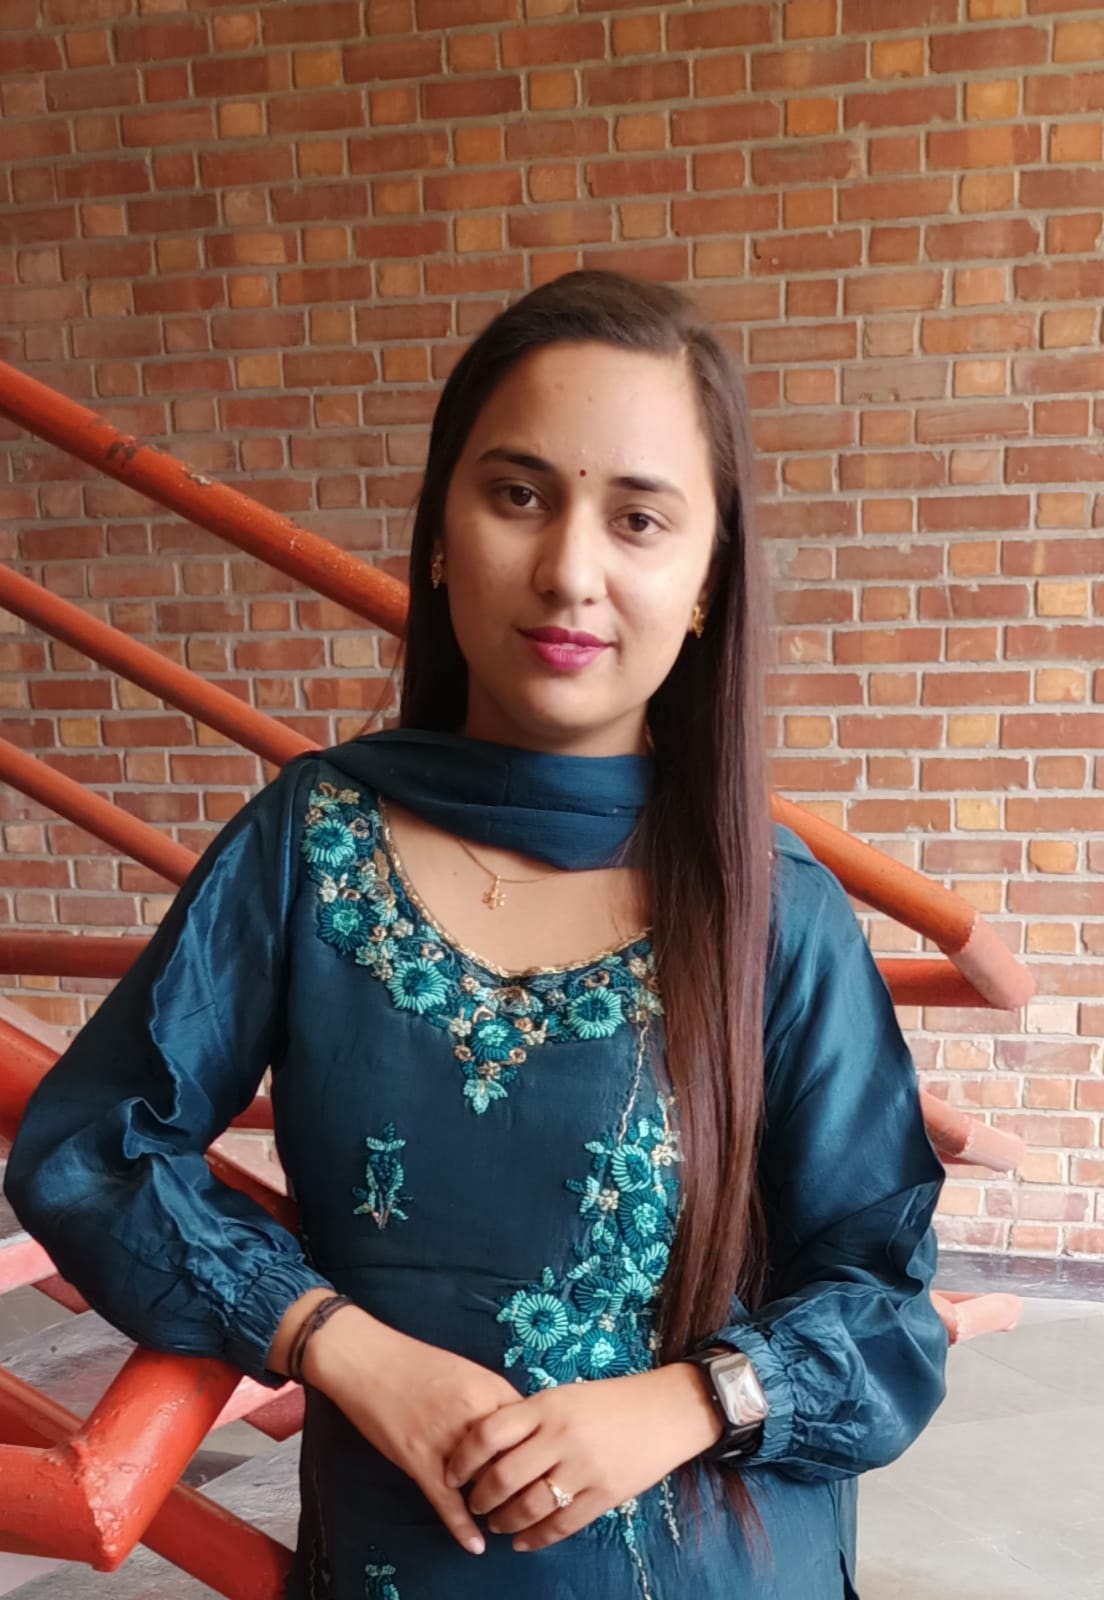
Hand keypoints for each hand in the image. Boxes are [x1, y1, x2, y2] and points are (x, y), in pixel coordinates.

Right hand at [303, 1306, 524, 1556]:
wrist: (367, 1360)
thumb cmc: (417, 1362)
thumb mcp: (467, 1371)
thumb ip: (493, 1398)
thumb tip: (519, 1428)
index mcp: (490, 1387)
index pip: (531, 1430)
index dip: (539, 1453)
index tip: (543, 1471)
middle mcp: (474, 1414)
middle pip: (513, 1459)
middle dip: (523, 1484)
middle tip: (528, 1503)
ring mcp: (446, 1438)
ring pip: (483, 1483)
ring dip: (496, 1505)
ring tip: (506, 1521)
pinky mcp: (418, 1459)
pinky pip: (447, 1500)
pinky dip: (463, 1526)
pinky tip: (476, 1545)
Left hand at [442, 1361, 723, 1552]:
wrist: (665, 1409)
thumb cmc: (609, 1400)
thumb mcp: (564, 1396)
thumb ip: (530, 1418)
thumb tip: (488, 1444)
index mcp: (546, 1406)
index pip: (489, 1433)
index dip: (463, 1458)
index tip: (450, 1473)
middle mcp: (560, 1437)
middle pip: (504, 1476)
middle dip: (480, 1497)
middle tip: (473, 1504)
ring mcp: (583, 1467)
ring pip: (529, 1506)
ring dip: (505, 1521)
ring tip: (496, 1524)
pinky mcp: (604, 1494)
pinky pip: (562, 1525)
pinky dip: (536, 1538)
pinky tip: (523, 1541)